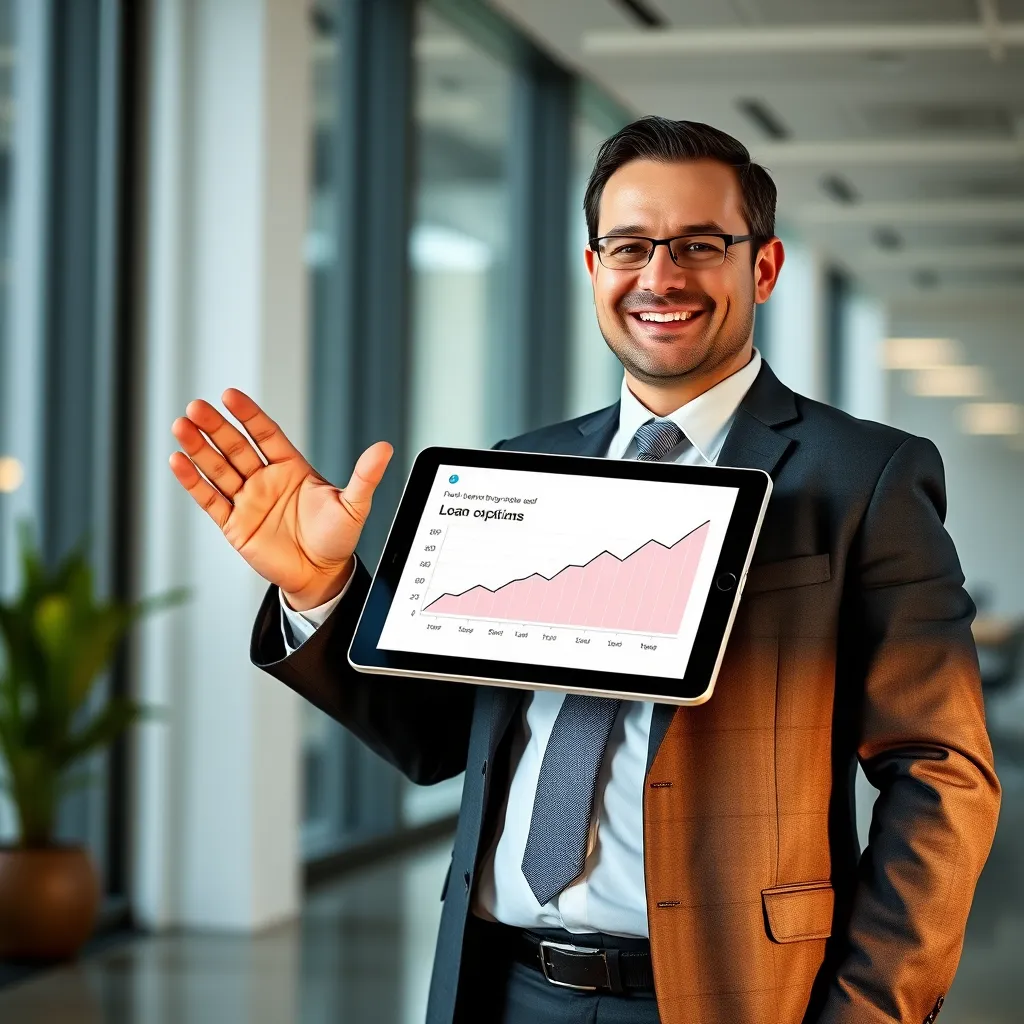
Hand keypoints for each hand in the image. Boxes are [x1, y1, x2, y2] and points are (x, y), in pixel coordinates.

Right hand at [169, 388, 392, 609]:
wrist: (322, 575)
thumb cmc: (338, 538)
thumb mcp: (354, 505)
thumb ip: (364, 476)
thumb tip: (385, 447)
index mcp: (291, 467)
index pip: (265, 434)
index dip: (249, 415)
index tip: (231, 396)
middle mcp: (265, 479)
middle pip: (236, 447)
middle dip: (216, 427)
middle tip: (197, 408)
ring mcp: (247, 500)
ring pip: (218, 468)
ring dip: (199, 448)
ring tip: (181, 426)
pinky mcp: (234, 524)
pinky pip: (210, 500)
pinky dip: (193, 481)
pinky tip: (178, 461)